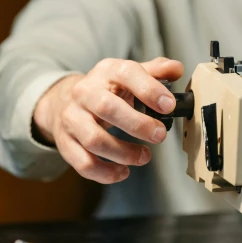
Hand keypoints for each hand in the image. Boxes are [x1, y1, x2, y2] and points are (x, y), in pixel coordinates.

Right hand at [33, 57, 183, 183]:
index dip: (149, 89)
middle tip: (160, 135)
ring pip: (94, 140)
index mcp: (106, 72)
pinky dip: (105, 173)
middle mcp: (85, 92)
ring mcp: (72, 118)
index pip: (126, 74)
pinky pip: (83, 163)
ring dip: (123, 153)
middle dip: (138, 125)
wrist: (65, 102)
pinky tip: (123, 171)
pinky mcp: (65, 142)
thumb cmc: (105, 91)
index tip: (169, 106)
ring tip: (144, 157)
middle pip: (106, 108)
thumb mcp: (128, 75)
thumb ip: (155, 71)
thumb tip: (176, 69)